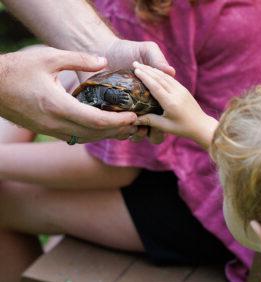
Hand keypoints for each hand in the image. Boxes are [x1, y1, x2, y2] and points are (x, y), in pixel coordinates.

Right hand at [0, 47, 137, 142]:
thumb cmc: (18, 69)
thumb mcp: (48, 57)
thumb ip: (78, 59)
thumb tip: (104, 62)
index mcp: (58, 106)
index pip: (96, 121)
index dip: (117, 121)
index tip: (133, 116)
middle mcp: (55, 123)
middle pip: (95, 134)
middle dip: (118, 131)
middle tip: (137, 124)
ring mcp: (51, 130)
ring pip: (86, 138)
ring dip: (107, 135)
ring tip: (126, 128)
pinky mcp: (48, 130)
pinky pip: (76, 137)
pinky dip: (94, 134)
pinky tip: (104, 128)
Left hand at [98, 38, 175, 142]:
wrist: (100, 50)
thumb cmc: (126, 50)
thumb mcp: (145, 50)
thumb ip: (158, 59)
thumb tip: (171, 72)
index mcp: (156, 97)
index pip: (166, 114)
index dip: (167, 121)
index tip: (162, 119)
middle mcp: (143, 108)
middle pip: (154, 130)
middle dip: (154, 133)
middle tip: (147, 127)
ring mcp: (126, 114)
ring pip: (135, 134)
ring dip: (136, 134)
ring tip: (130, 126)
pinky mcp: (109, 116)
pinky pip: (116, 131)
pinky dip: (118, 132)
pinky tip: (116, 125)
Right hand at [133, 62, 217, 148]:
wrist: (201, 125)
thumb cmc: (182, 128)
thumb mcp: (165, 126)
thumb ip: (149, 121)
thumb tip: (133, 120)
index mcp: (171, 103)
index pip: (155, 86)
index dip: (145, 77)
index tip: (135, 70)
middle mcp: (176, 93)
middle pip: (159, 78)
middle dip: (146, 70)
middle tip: (134, 64)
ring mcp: (181, 90)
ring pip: (165, 76)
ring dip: (152, 69)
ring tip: (141, 65)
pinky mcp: (184, 89)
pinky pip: (170, 78)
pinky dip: (160, 73)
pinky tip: (154, 70)